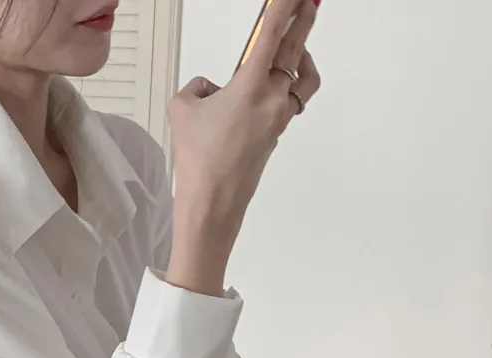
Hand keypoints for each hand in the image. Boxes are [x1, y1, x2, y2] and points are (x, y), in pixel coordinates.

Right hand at [166, 0, 321, 291]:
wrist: (212, 204)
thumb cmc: (199, 162)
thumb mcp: (182, 108)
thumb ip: (198, 86)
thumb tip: (213, 89)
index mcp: (250, 85)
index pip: (271, 32)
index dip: (283, 6)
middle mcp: (272, 98)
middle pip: (295, 46)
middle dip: (303, 18)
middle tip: (309, 0)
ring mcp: (279, 117)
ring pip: (303, 75)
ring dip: (302, 54)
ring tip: (298, 41)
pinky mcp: (277, 133)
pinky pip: (292, 100)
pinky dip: (286, 86)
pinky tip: (271, 87)